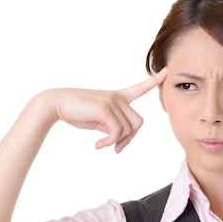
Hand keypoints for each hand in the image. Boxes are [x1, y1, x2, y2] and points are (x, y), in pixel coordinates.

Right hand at [51, 68, 166, 152]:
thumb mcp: (98, 120)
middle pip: (138, 123)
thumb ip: (112, 126)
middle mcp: (117, 97)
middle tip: (116, 149)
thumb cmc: (76, 112)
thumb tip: (119, 140)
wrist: (56, 104)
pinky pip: (117, 132)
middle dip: (129, 139)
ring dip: (116, 142)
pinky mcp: (105, 107)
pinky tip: (97, 145)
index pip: (139, 88)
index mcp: (117, 97)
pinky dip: (109, 143)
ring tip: (102, 145)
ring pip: (128, 129)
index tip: (166, 72)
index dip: (154, 81)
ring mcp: (112, 101)